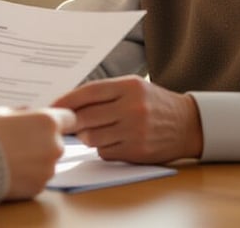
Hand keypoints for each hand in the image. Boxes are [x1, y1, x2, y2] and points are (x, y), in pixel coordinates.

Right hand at [0, 107, 73, 200]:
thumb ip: (22, 113)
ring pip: (47, 162)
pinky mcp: (40, 187)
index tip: (46, 124)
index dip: (58, 120)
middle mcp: (54, 146)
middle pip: (57, 142)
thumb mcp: (2, 113)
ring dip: (36, 160)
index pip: (69, 118)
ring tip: (12, 158)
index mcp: (48, 122)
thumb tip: (28, 112)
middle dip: (43, 142)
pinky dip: (28, 176)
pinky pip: (38, 178)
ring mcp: (48, 169)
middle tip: (20, 143)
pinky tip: (11, 171)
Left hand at [52, 75, 201, 163]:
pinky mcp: (137, 151)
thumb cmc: (155, 104)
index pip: (88, 92)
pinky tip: (111, 141)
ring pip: (93, 137)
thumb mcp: (135, 87)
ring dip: (87, 136)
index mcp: (129, 86)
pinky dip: (102, 148)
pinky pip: (105, 152)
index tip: (52, 106)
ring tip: (92, 132)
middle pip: (86, 117)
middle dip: (72, 122)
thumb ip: (106, 94)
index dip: (66, 100)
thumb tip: (70, 105)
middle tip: (64, 125)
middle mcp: (132, 108)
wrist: (188, 124)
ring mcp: (135, 131)